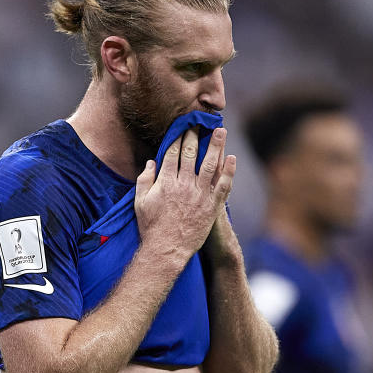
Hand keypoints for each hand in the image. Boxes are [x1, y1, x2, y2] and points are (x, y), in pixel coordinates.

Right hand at [134, 127, 235, 268]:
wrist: (167, 250)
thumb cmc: (151, 227)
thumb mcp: (140, 202)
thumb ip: (145, 180)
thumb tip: (151, 163)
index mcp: (166, 182)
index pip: (172, 153)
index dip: (177, 137)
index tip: (182, 126)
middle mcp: (184, 185)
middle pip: (190, 154)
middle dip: (195, 136)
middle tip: (200, 123)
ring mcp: (200, 195)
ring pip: (210, 165)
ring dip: (216, 146)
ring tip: (221, 131)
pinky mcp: (212, 206)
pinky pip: (223, 185)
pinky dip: (229, 171)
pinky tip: (232, 158)